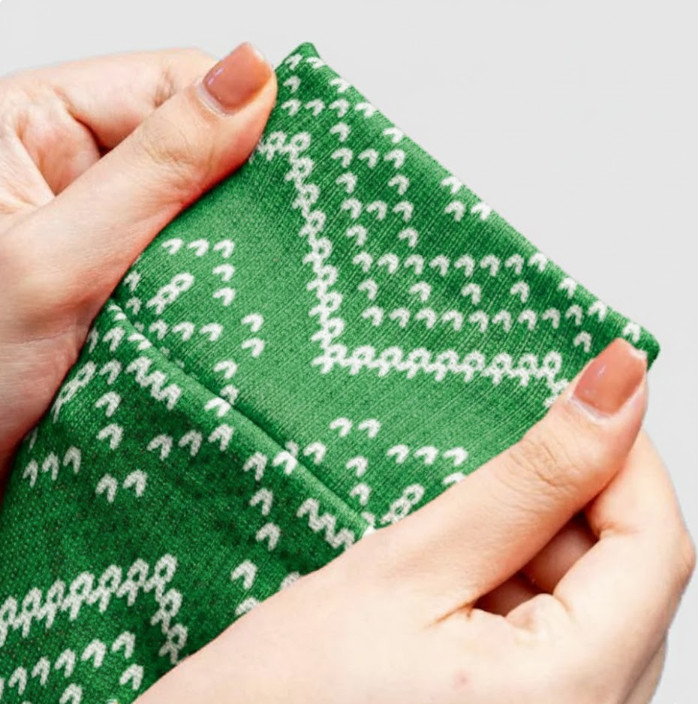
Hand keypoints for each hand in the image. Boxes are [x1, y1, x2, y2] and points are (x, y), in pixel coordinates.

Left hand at [0, 42, 276, 478]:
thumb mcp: (62, 259)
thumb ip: (161, 167)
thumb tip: (250, 77)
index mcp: (33, 128)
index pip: (171, 85)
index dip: (238, 121)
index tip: (291, 175)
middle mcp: (69, 171)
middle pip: (192, 146)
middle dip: (236, 198)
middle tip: (264, 250)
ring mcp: (100, 230)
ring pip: (200, 210)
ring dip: (227, 252)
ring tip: (236, 294)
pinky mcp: (123, 281)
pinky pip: (194, 262)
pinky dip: (217, 288)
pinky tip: (225, 314)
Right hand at [136, 339, 694, 703]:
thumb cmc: (282, 694)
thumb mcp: (408, 564)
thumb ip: (528, 479)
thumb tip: (615, 388)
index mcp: (570, 697)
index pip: (655, 546)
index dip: (625, 455)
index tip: (587, 395)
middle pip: (629, 577)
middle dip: (569, 507)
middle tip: (483, 476)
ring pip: (596, 604)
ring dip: (537, 548)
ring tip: (446, 546)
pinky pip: (563, 641)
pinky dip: (520, 589)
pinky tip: (453, 584)